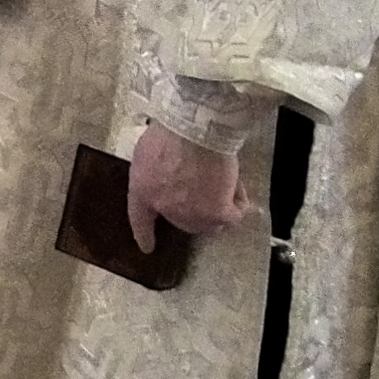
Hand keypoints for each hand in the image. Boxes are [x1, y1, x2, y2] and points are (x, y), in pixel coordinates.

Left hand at [128, 122, 254, 249]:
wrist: (194, 131)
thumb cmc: (169, 135)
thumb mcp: (147, 153)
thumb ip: (153, 173)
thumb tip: (167, 182)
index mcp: (142, 193)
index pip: (140, 220)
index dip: (145, 236)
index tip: (148, 247)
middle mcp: (166, 210)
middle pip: (185, 223)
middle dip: (195, 211)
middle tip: (206, 188)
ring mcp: (192, 214)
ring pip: (211, 223)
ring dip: (219, 208)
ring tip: (225, 183)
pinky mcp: (218, 213)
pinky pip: (233, 216)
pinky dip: (238, 203)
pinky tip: (237, 188)